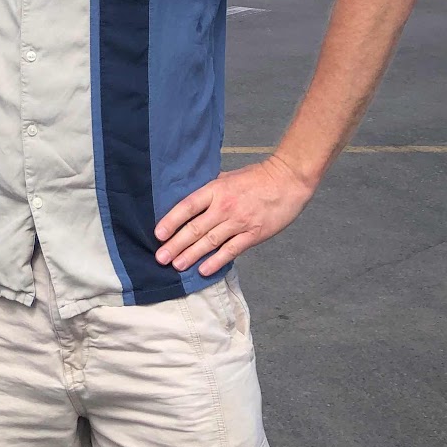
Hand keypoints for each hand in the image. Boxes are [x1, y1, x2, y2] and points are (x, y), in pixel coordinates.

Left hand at [154, 156, 313, 276]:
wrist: (287, 180)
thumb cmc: (257, 177)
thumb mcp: (228, 177)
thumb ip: (211, 189)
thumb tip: (192, 199)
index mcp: (216, 189)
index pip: (187, 206)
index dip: (171, 220)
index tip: (159, 234)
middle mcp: (224, 207)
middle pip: (195, 228)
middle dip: (176, 245)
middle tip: (161, 258)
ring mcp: (239, 222)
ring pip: (210, 242)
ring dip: (191, 255)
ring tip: (176, 265)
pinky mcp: (253, 235)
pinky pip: (231, 250)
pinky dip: (216, 261)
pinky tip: (203, 270)